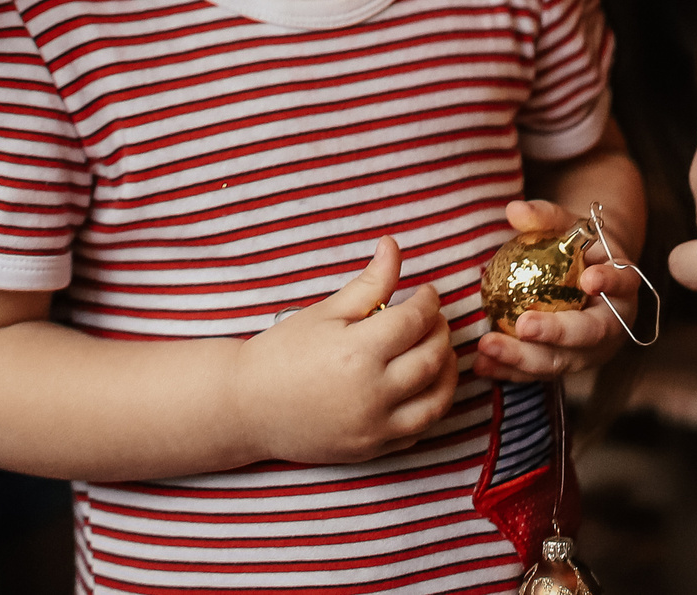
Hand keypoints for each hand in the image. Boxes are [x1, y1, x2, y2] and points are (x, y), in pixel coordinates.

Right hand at [230, 237, 457, 465]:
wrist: (249, 405)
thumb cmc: (283, 352)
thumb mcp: (325, 311)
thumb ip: (369, 282)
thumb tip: (393, 245)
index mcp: (358, 352)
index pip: (416, 321)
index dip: (429, 301)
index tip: (426, 293)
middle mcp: (372, 393)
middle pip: (433, 359)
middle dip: (441, 332)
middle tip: (434, 319)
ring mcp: (374, 427)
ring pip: (437, 401)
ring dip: (448, 372)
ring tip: (440, 351)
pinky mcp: (372, 450)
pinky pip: (419, 430)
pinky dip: (430, 406)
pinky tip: (424, 386)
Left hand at [475, 200, 637, 381]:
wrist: (583, 277)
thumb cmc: (576, 247)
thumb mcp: (566, 226)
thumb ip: (544, 215)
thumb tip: (514, 210)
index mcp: (621, 286)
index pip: (623, 283)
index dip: (611, 283)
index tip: (591, 279)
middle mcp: (611, 324)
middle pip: (590, 334)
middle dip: (557, 333)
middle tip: (524, 326)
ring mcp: (589, 351)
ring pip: (561, 361)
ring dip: (524, 358)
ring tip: (488, 347)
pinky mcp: (564, 365)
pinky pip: (538, 371)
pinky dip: (510, 370)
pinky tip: (482, 365)